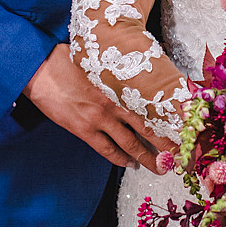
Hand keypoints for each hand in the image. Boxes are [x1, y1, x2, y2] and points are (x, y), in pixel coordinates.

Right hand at [23, 45, 175, 173]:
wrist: (41, 71)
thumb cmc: (71, 60)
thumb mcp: (102, 61)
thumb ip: (120, 71)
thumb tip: (140, 72)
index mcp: (122, 85)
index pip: (154, 105)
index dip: (170, 119)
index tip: (185, 127)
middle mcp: (115, 104)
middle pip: (148, 128)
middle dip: (165, 145)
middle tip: (179, 156)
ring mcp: (99, 119)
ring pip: (130, 144)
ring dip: (147, 158)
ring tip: (160, 166)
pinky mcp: (84, 130)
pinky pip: (107, 149)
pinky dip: (120, 159)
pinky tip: (130, 164)